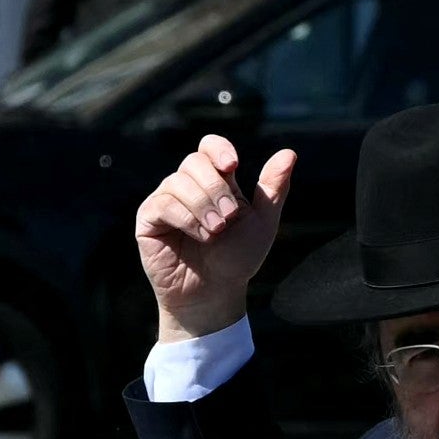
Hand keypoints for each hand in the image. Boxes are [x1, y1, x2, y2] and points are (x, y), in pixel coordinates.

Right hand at [134, 132, 298, 343]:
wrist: (215, 292)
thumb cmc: (238, 258)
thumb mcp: (262, 222)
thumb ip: (273, 189)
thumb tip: (289, 153)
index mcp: (216, 181)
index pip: (209, 147)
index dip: (218, 149)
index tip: (232, 165)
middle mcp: (189, 185)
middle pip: (194, 162)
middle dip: (216, 188)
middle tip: (229, 218)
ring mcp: (166, 200)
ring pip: (178, 182)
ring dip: (202, 206)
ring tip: (216, 232)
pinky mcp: (149, 219)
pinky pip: (163, 204)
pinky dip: (185, 218)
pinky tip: (200, 235)